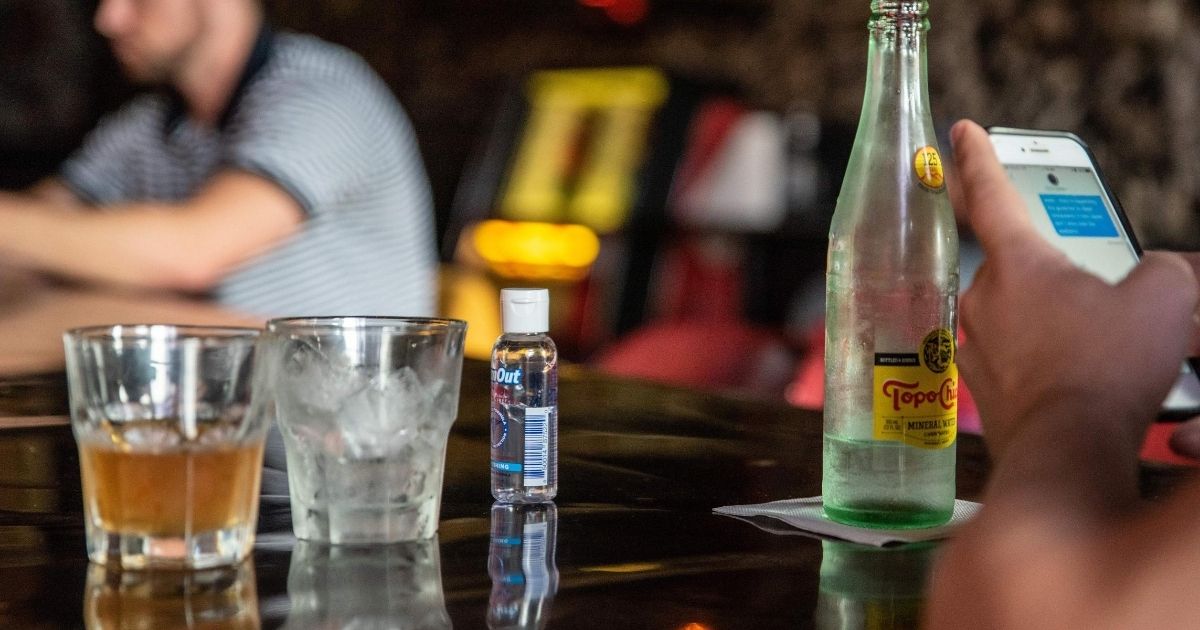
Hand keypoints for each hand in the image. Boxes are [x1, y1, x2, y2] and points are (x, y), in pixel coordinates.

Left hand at [948, 120, 1197, 458]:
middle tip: (1083, 284)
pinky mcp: (980, 385)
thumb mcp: (1162, 301)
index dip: (976, 157)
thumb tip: (1164, 271)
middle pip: (1009, 262)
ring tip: (1089, 337)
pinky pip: (1007, 354)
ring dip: (1041, 314)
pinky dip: (1035, 355)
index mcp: (1017, 261)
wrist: (1067, 450)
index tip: (959, 133)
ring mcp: (974, 344)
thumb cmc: (1106, 369)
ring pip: (1008, 312)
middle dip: (1044, 266)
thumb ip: (1163, 269)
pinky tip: (1070, 372)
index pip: (988, 193)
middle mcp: (982, 297)